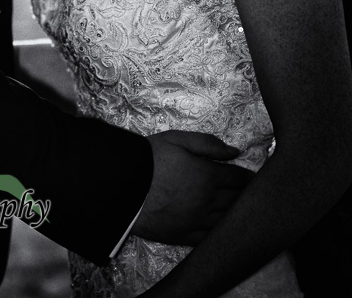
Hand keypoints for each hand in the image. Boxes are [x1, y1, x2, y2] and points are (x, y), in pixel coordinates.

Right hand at [133, 131, 251, 245]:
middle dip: (247, 196)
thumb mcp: (177, 139)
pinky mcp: (183, 235)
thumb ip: (207, 143)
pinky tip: (220, 229)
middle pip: (236, 200)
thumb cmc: (150, 158)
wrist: (124, 184)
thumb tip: (234, 151)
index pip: (238, 177)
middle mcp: (207, 201)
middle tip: (253, 195)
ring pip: (225, 220)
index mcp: (208, 175)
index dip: (248, 177)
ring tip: (241, 212)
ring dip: (235, 215)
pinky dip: (218, 233)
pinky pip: (208, 238)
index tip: (255, 178)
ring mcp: (196, 221)